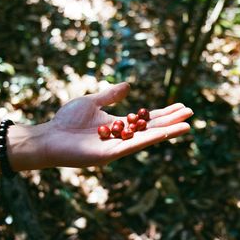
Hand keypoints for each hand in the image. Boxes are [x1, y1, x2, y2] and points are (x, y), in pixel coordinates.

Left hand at [41, 82, 192, 167]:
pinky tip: (165, 133)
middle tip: (190, 113)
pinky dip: (150, 139)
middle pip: (152, 128)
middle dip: (171, 121)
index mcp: (119, 125)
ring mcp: (118, 146)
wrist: (50, 136)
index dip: (164, 113)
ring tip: (186, 125)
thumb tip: (129, 86)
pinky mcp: (110, 154)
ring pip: (147, 138)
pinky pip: (134, 146)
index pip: (146, 119)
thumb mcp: (93, 102)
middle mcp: (122, 137)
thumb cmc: (67, 120)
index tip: (180, 106)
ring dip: (168, 131)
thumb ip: (111, 96)